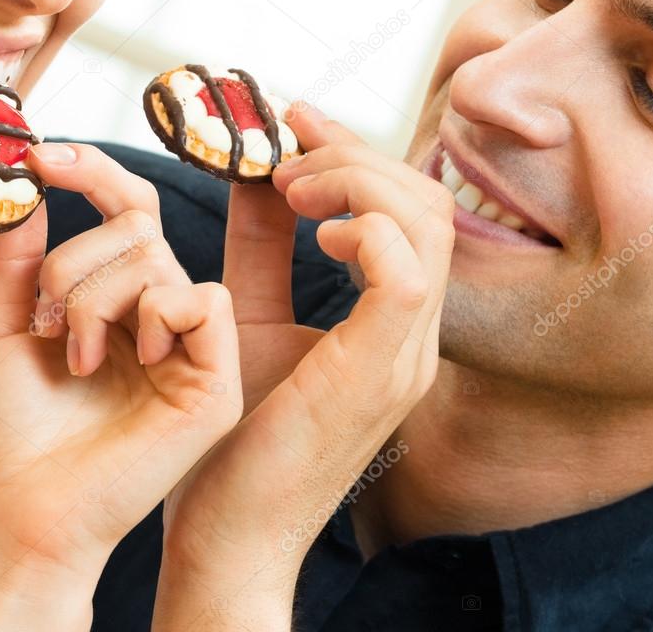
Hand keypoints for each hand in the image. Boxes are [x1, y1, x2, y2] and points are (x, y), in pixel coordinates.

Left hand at [0, 143, 242, 588]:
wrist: (26, 509)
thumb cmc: (17, 432)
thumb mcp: (4, 328)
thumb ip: (18, 259)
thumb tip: (24, 189)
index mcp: (122, 299)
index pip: (130, 211)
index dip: (95, 173)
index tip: (42, 158)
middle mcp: (163, 314)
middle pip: (138, 229)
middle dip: (73, 262)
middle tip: (46, 321)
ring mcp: (194, 346)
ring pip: (158, 261)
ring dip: (95, 299)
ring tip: (76, 356)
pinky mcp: (217, 380)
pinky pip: (204, 300)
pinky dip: (155, 316)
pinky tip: (137, 360)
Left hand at [152, 104, 454, 628]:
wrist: (227, 537)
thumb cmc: (236, 434)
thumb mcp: (248, 311)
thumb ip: (260, 243)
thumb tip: (255, 171)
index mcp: (394, 322)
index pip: (410, 209)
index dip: (358, 149)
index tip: (298, 116)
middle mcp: (417, 336)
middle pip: (426, 202)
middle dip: (356, 156)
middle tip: (288, 156)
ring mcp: (407, 357)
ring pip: (424, 224)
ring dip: (357, 182)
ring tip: (292, 188)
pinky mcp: (380, 374)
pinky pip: (404, 275)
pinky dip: (368, 230)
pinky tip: (319, 232)